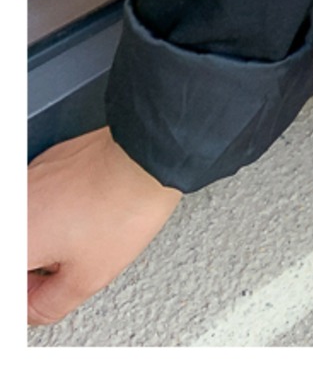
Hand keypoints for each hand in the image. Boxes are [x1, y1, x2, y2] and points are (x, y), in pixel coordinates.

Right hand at [28, 127, 181, 326]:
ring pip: (26, 229)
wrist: (149, 152)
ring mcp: (26, 181)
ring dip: (48, 240)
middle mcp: (11, 207)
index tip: (49, 293)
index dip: (31, 297)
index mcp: (12, 241)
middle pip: (17, 255)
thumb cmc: (124, 203)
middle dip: (37, 270)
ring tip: (88, 231)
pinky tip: (90, 209)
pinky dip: (58, 213)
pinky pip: (39, 202)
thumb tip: (34, 309)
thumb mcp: (87, 278)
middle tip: (73, 265)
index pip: (10, 289)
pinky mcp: (44, 163)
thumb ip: (47, 305)